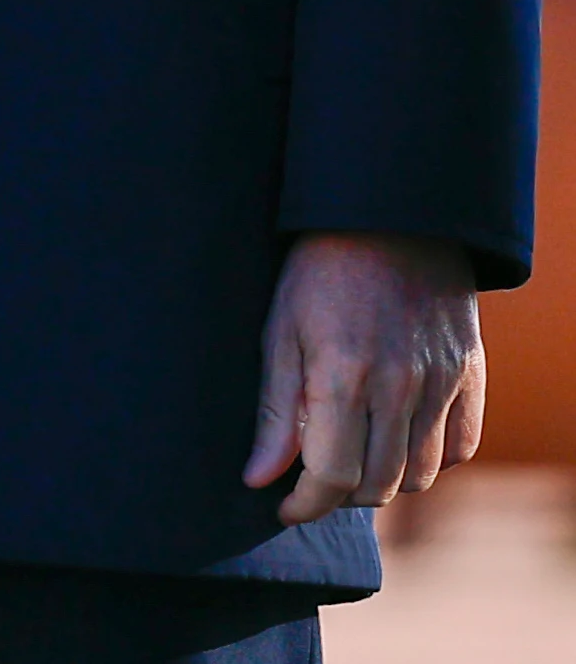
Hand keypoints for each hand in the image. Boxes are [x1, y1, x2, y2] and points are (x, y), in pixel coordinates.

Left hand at [247, 230, 482, 524]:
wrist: (390, 220)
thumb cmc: (318, 273)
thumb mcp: (279, 331)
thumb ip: (275, 410)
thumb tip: (259, 477)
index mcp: (344, 375)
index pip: (333, 476)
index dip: (305, 505)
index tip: (284, 508)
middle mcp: (401, 387)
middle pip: (378, 484)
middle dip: (340, 496)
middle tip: (313, 481)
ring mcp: (441, 383)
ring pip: (420, 474)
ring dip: (384, 481)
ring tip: (352, 459)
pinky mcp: (469, 376)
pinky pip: (460, 447)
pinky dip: (430, 459)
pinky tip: (397, 440)